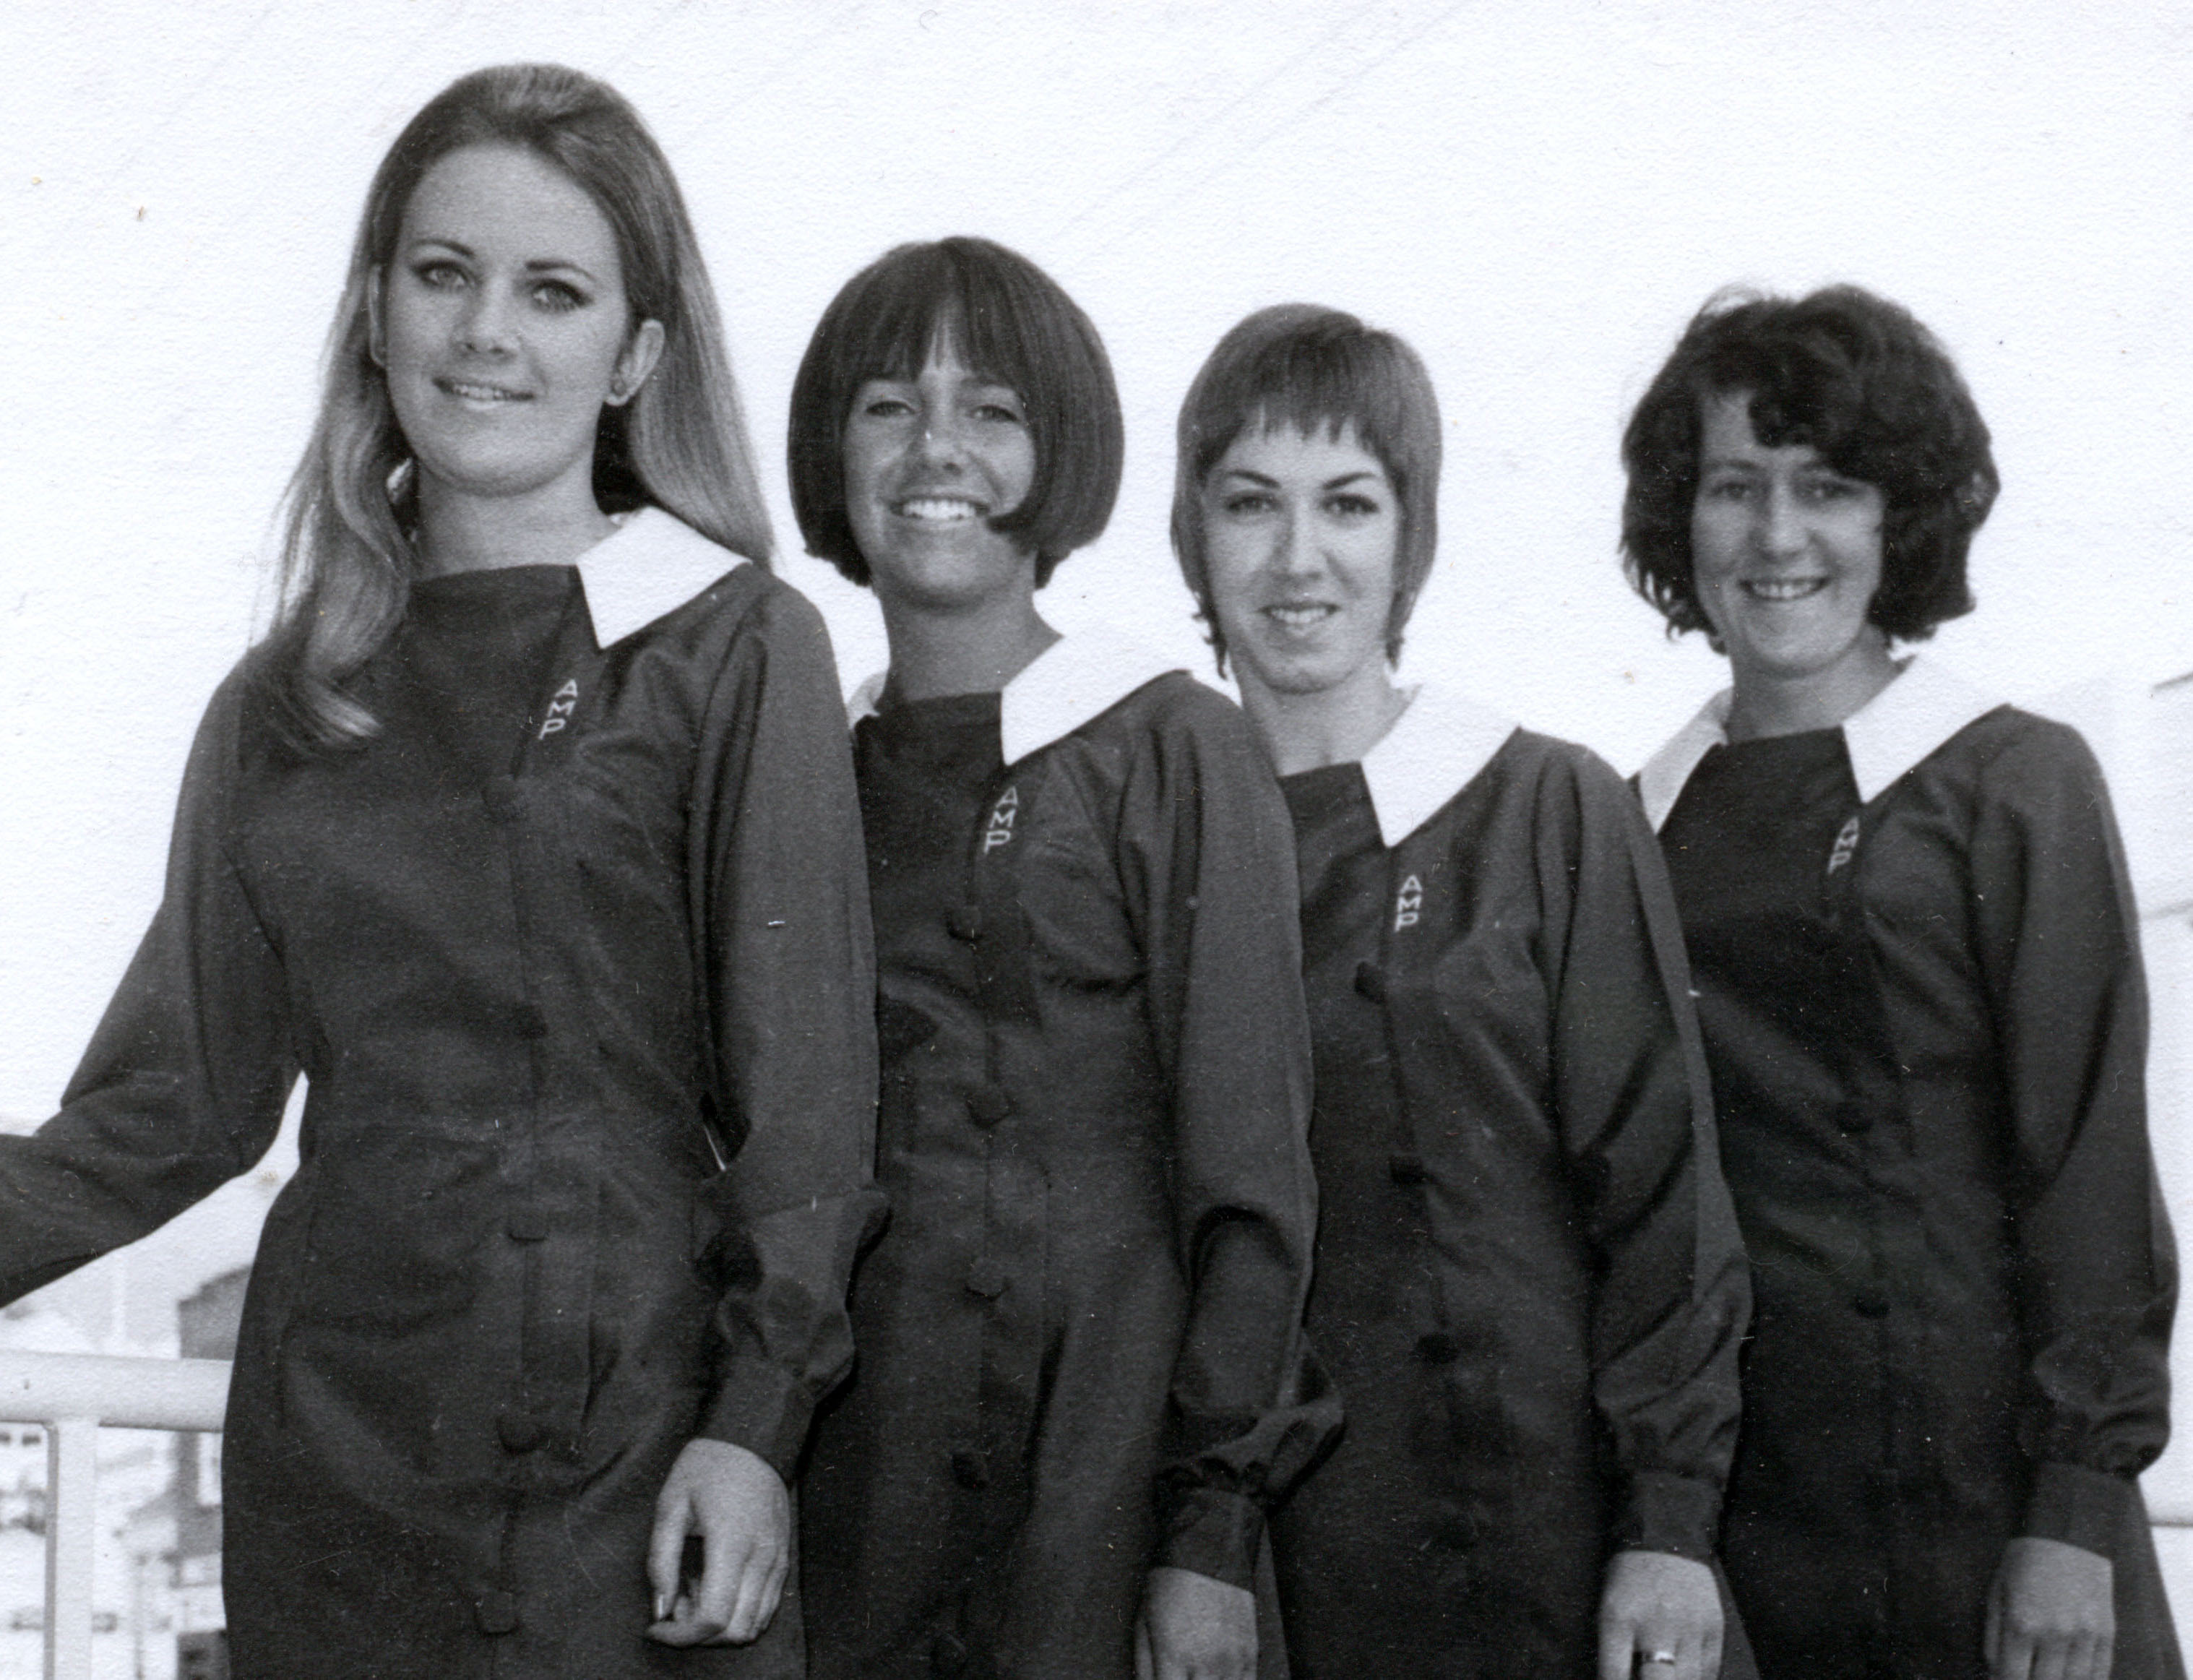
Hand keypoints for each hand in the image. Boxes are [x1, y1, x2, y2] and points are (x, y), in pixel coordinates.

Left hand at [644, 1439, 789, 1646]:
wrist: (751, 1439)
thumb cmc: (706, 1467)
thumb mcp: (670, 1506)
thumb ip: (661, 1561)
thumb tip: (660, 1609)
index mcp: (731, 1543)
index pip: (713, 1618)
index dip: (681, 1635)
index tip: (656, 1625)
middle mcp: (762, 1557)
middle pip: (736, 1631)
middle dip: (699, 1635)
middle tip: (674, 1607)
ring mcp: (778, 1559)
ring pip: (754, 1623)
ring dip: (721, 1626)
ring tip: (694, 1594)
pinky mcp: (783, 1557)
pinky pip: (767, 1606)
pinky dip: (739, 1612)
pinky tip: (716, 1586)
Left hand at [1134, 1565, 1256, 1679]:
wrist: (1209, 1548)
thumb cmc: (1172, 1580)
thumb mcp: (1144, 1621)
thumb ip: (1145, 1665)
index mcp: (1174, 1656)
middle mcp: (1206, 1663)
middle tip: (1180, 1675)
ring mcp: (1233, 1660)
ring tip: (1198, 1674)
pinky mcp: (1251, 1652)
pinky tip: (1217, 1675)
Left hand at [1599, 1549, 1722, 1679]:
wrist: (1666, 1537)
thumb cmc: (1630, 1576)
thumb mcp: (1608, 1606)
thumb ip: (1613, 1648)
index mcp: (1619, 1619)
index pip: (1615, 1675)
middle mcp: (1655, 1625)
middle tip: (1648, 1678)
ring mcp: (1689, 1627)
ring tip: (1667, 1674)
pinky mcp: (1714, 1627)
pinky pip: (1710, 1671)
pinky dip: (1698, 1678)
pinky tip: (1685, 1674)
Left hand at [1986, 1536, 2113, 1679]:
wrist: (2068, 1535)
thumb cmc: (2024, 1562)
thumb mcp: (1997, 1592)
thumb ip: (1994, 1636)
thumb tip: (1995, 1672)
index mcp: (2022, 1623)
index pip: (2013, 1676)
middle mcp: (2055, 1633)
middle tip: (2025, 1674)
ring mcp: (2085, 1635)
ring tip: (2046, 1673)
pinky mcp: (2106, 1633)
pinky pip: (2099, 1673)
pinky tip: (2071, 1676)